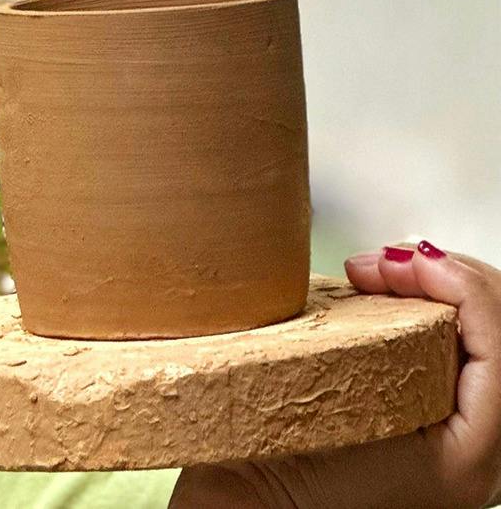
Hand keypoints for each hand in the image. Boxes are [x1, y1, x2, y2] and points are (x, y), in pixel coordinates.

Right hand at [172, 244, 500, 508]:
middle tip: (380, 264)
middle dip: (448, 280)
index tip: (397, 262)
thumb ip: (353, 353)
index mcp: (469, 458)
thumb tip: (352, 280)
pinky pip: (454, 359)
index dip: (460, 286)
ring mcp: (457, 441)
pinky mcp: (427, 426)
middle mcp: (478, 455)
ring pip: (481, 345)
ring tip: (374, 276)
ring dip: (436, 294)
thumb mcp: (311, 419)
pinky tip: (375, 301)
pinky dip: (424, 316)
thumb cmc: (267, 484)